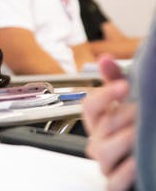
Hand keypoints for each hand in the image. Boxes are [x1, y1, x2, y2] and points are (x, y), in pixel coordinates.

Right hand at [83, 54, 135, 190]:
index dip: (104, 95)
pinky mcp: (116, 184)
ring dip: (124, 141)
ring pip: (104, 152)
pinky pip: (113, 182)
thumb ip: (116, 81)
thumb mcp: (127, 103)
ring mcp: (107, 164)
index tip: (123, 85)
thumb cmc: (134, 133)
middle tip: (141, 109)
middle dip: (122, 116)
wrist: (147, 164)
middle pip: (100, 127)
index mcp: (98, 122)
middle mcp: (99, 142)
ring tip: (140, 133)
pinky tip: (138, 161)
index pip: (89, 106)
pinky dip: (125, 172)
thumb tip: (105, 58)